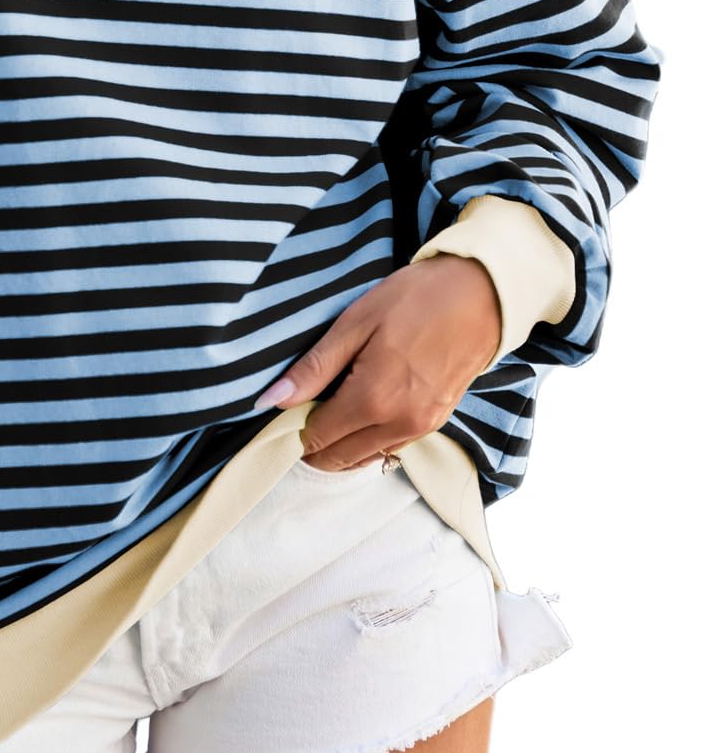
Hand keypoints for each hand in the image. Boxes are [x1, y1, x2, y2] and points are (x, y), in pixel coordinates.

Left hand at [254, 254, 501, 470]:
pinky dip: (368, 441)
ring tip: (325, 412)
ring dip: (340, 445)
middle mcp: (398, 425)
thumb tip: (271, 401)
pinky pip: (391, 447)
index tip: (279, 412)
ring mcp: (421, 428)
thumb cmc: (416, 299)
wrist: (482, 294)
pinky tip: (359, 414)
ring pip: (366, 457)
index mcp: (373, 400)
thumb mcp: (355, 323)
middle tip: (297, 414)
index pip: (317, 437)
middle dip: (312, 445)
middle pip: (339, 458)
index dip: (291, 430)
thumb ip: (313, 368)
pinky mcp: (437, 422)